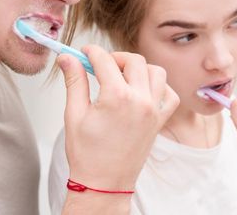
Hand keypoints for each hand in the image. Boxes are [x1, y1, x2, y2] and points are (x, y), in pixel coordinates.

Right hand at [58, 45, 178, 190]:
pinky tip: (142, 90)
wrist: (105, 183)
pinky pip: (169, 94)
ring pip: (156, 72)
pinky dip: (159, 86)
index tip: (84, 52)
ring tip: (121, 76)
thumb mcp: (74, 114)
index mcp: (117, 97)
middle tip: (101, 64)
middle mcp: (141, 100)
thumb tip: (67, 58)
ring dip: (139, 68)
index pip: (104, 60)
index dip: (91, 52)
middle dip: (115, 57)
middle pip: (134, 60)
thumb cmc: (88, 154)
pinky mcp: (160, 121)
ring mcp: (154, 110)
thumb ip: (74, 81)